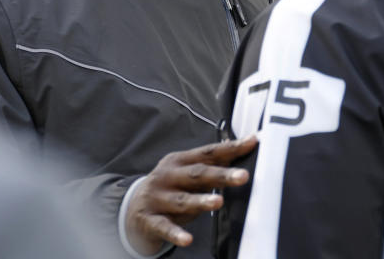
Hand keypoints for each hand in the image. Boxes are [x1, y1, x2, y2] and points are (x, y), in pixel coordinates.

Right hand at [124, 136, 257, 253]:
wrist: (132, 209)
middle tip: (243, 177)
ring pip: (182, 200)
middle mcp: (167, 176)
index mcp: (179, 161)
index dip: (230, 148)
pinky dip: (176, 234)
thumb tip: (242, 152)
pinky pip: (164, 227)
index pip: (208, 153)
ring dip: (201, 201)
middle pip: (197, 174)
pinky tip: (187, 239)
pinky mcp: (150, 219)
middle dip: (221, 175)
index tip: (251, 143)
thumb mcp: (186, 173)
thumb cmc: (169, 188)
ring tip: (218, 202)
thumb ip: (210, 165)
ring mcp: (157, 198)